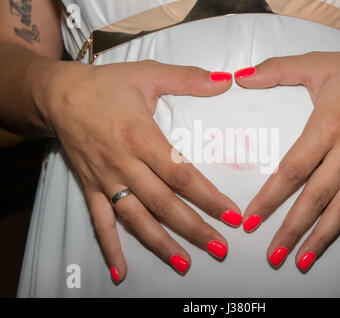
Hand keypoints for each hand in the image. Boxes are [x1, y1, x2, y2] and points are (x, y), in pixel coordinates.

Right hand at [32, 59, 240, 280]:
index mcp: (141, 137)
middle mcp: (124, 164)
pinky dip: (110, 247)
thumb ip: (188, 78)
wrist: (59, 95)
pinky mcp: (91, 187)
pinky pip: (100, 222)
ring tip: (185, 264)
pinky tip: (121, 271)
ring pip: (136, 218)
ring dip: (161, 244)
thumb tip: (225, 81)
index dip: (208, 197)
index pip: (181, 175)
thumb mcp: (148, 73)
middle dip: (193, 228)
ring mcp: (106, 179)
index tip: (232, 215)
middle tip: (220, 248)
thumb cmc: (106, 85)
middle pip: (163, 203)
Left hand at [235, 48, 339, 270]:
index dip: (270, 198)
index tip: (252, 220)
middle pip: (315, 198)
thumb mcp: (316, 64)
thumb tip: (240, 77)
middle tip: (273, 256)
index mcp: (327, 127)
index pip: (292, 170)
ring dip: (322, 238)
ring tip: (302, 261)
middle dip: (292, 230)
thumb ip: (276, 70)